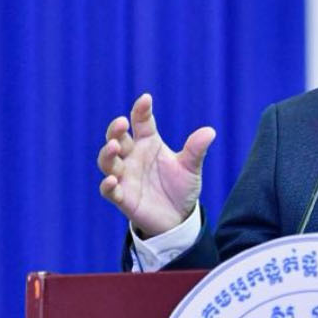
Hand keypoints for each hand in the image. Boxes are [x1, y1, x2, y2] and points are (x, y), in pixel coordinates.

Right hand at [97, 93, 215, 238]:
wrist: (178, 218)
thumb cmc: (181, 188)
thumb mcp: (191, 168)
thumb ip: (196, 150)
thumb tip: (210, 131)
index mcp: (148, 143)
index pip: (141, 122)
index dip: (141, 110)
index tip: (146, 99)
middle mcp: (132, 157)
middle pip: (117, 138)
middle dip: (115, 130)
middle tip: (121, 123)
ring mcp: (125, 177)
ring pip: (108, 162)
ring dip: (108, 154)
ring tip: (114, 147)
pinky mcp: (122, 198)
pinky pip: (109, 190)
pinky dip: (107, 186)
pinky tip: (112, 181)